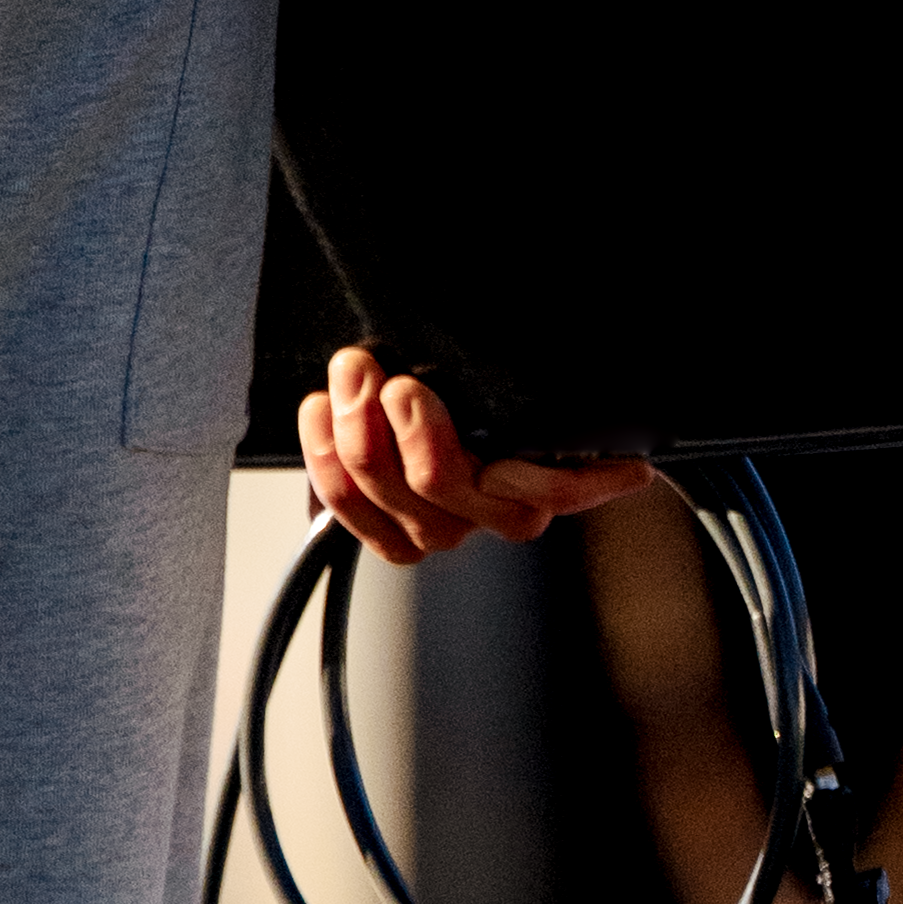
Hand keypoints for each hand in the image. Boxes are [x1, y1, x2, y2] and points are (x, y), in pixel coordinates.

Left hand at [297, 343, 664, 568]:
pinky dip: (322, 454)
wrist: (435, 390)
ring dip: (354, 425)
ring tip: (351, 370)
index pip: (563, 488)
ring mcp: (446, 528)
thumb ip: (537, 372)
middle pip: (443, 482)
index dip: (532, 476)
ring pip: (387, 491)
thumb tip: (584, 401)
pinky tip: (318, 407)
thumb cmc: (496, 376)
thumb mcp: (520, 366)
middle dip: (406, 421)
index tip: (498, 449)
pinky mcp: (393, 537)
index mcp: (557, 472)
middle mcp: (506, 511)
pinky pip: (345, 508)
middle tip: (386, 375)